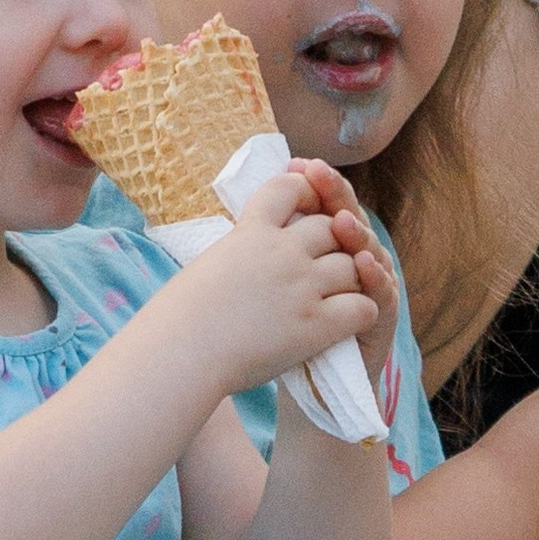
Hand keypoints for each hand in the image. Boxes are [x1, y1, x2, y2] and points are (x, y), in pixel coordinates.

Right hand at [164, 161, 380, 394]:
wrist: (178, 352)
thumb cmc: (176, 317)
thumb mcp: (207, 265)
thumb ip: (237, 252)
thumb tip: (244, 256)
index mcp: (250, 230)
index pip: (289, 187)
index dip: (307, 190)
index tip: (308, 206)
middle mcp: (282, 251)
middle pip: (331, 226)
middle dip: (337, 240)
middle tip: (329, 261)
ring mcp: (302, 285)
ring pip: (353, 265)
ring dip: (353, 278)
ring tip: (342, 294)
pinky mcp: (316, 324)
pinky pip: (362, 307)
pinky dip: (362, 312)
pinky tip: (349, 322)